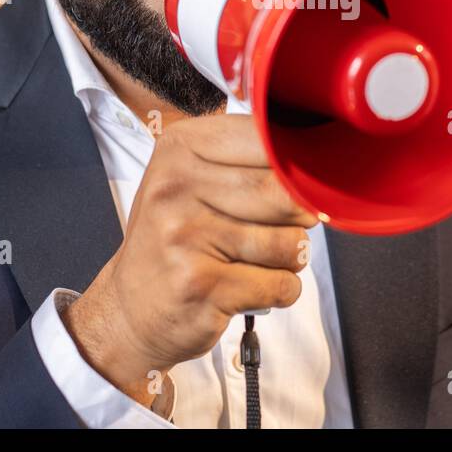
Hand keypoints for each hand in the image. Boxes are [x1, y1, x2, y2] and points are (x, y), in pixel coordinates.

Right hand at [64, 113, 317, 407]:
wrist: (129, 311)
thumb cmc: (178, 240)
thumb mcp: (197, 182)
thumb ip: (252, 164)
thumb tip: (322, 169)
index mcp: (179, 147)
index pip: (269, 140)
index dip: (298, 166)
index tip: (298, 184)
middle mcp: (176, 185)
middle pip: (285, 193)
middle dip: (300, 217)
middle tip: (280, 229)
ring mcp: (185, 236)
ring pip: (291, 242)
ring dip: (290, 259)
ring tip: (257, 261)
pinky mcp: (201, 285)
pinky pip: (282, 284)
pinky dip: (280, 291)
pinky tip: (248, 288)